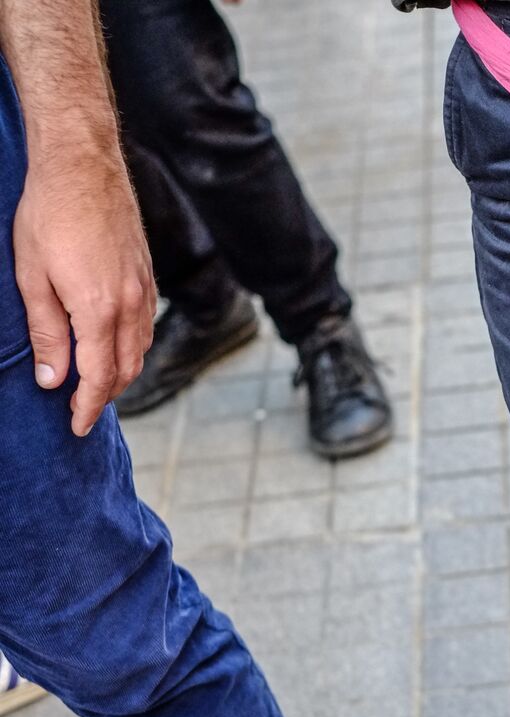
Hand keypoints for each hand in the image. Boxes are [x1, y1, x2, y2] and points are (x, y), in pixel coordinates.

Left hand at [13, 146, 156, 436]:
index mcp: (99, 310)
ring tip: (98, 385)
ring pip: (140, 349)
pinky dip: (132, 347)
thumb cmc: (49, 216)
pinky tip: (114, 346)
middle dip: (106, 396)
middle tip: (83, 412)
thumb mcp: (32, 278)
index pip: (99, 376)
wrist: (83, 167)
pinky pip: (145, 326)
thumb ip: (47, 333)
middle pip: (126, 369)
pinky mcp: (148, 276)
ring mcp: (144, 290)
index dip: (87, 407)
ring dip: (122, 374)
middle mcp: (130, 306)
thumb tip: (53, 379)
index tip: (76, 427)